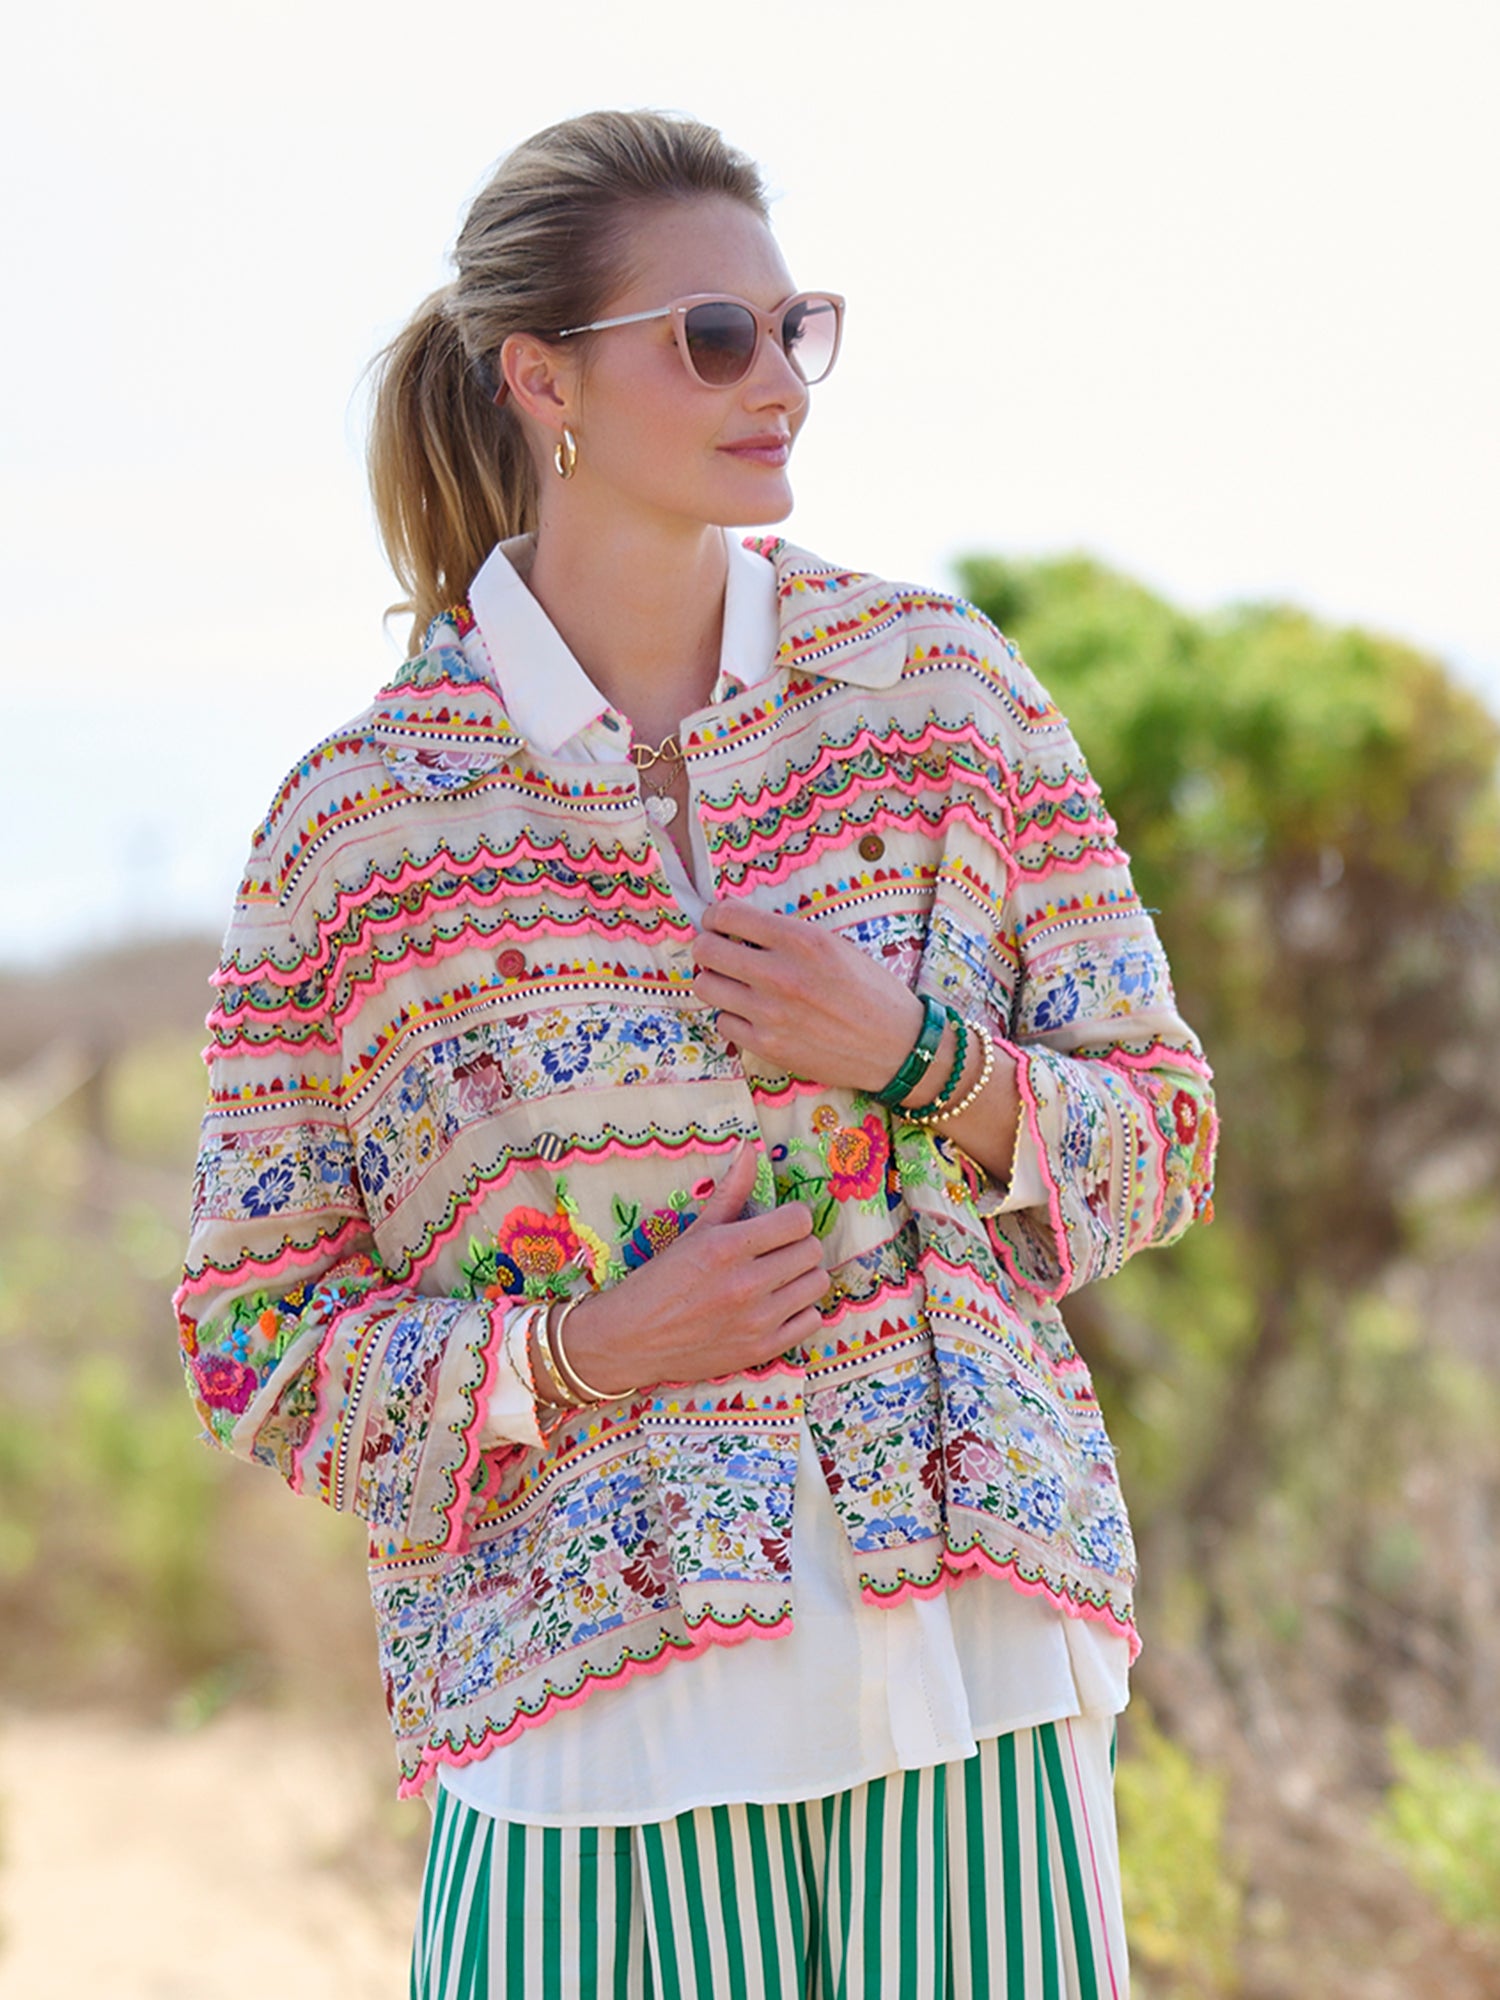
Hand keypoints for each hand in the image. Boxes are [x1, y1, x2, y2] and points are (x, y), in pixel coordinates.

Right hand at [556, 1141, 827, 1396]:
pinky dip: (800, 1312)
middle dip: (799, 1246)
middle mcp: (747, 1283)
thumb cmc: (660, 1282)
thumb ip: (730, 1191)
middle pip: (812, 1251)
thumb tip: (750, 1148)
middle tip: (778, 1251)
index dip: (792, 1218)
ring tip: (779, 1278)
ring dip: (802, 1277)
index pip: (798, 1221)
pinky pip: (811, 1321)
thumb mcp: (694, 1232)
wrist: (632, 1340)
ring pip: (817, 1284)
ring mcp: (757, 1321)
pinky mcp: (762, 1350)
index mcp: (728, 1247)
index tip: (780, 1224)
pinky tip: (777, 1307)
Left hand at [692, 901, 922, 1092]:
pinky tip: (751, 1014)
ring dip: (715, 981)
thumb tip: (740, 928)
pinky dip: (732, 1016)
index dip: (715, 917)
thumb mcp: (836, 946)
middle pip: (706, 950)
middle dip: (707, 947)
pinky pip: (723, 1022)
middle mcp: (780, 974)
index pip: (727, 915)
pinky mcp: (767, 1046)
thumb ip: (788, 936)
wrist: (896, 1047)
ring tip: (733, 984)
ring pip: (706, 986)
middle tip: (718, 952)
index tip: (717, 923)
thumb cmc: (871, 992)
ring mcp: (770, 1013)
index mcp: (801, 940)